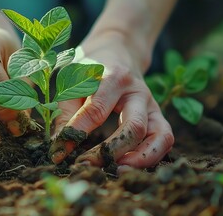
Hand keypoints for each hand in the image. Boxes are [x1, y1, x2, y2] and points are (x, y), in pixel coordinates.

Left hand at [49, 30, 173, 169]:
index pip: (96, 110)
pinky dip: (152, 156)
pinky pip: (164, 138)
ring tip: (117, 171)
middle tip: (87, 164)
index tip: (59, 153)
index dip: (77, 134)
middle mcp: (137, 91)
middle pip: (133, 127)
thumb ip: (65, 114)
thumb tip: (58, 149)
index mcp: (112, 77)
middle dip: (111, 151)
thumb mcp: (71, 83)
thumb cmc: (88, 69)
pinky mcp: (157, 115)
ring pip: (158, 135)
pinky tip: (129, 165)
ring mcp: (151, 104)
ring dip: (140, 159)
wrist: (117, 50)